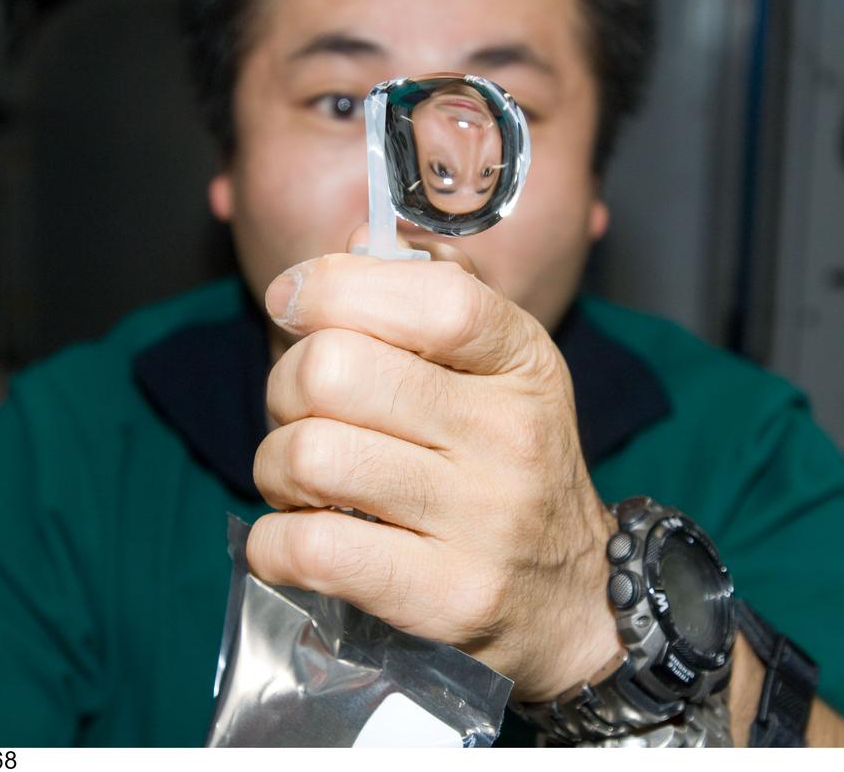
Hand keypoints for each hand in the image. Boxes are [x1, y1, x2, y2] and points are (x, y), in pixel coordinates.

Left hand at [246, 230, 621, 700]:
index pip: (431, 295)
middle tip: (301, 414)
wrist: (571, 598)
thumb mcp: (501, 368)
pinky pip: (310, 547)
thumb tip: (354, 244)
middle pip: (335, 370)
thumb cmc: (510, 466)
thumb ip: (432, 291)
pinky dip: (272, 544)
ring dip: (274, 468)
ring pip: (310, 455)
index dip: (336, 286)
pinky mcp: (445, 597)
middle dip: (285, 386)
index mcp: (521, 361)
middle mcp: (508, 436)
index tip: (293, 301)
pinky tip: (292, 540)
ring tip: (302, 483)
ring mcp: (481, 521)